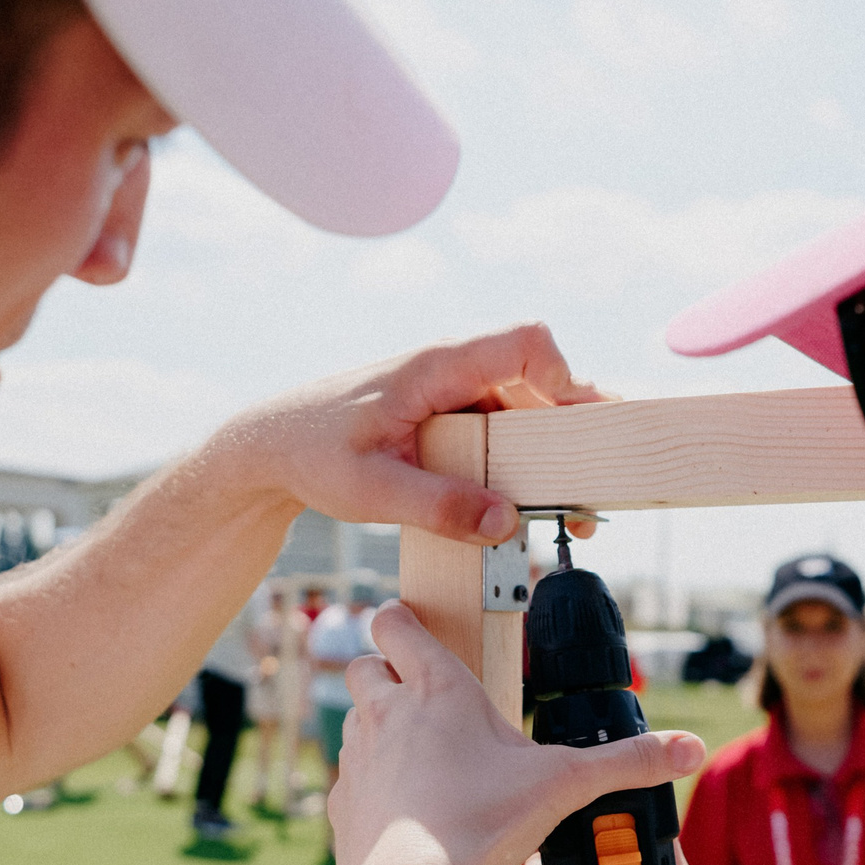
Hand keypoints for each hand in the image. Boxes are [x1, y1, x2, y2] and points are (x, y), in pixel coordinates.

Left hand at [204, 324, 610, 546]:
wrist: (269, 447)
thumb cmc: (311, 454)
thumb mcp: (370, 491)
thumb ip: (438, 507)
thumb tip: (505, 523)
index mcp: (434, 367)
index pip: (524, 341)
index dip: (564, 377)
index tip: (576, 431)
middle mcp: (450, 369)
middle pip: (538, 376)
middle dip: (573, 427)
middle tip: (594, 481)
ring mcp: (450, 391)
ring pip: (523, 404)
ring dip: (550, 449)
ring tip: (571, 504)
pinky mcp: (446, 415)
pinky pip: (500, 426)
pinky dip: (522, 458)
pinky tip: (532, 498)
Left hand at [328, 604, 704, 864]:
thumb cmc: (479, 822)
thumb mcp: (565, 785)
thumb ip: (627, 762)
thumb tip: (687, 748)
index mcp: (437, 687)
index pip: (396, 622)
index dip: (403, 619)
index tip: (417, 626)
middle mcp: (386, 711)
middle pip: (363, 661)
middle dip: (384, 666)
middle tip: (418, 688)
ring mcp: (357, 754)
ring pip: (351, 715)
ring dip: (376, 722)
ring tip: (416, 748)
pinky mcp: (342, 800)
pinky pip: (347, 774)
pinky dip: (369, 779)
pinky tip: (400, 804)